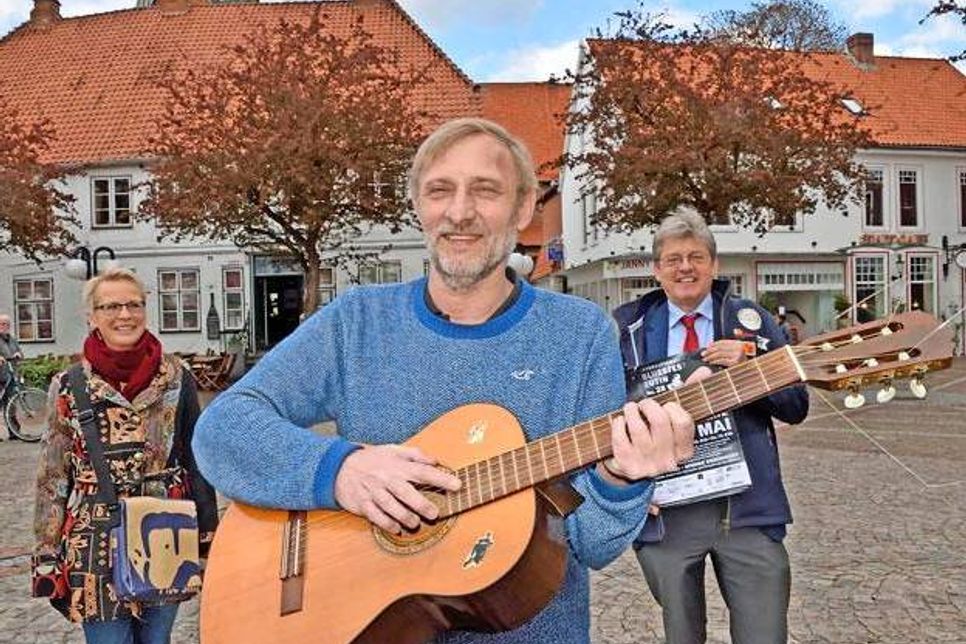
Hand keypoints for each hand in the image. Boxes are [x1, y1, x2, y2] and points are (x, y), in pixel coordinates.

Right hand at [333, 445, 460, 533]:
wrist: (340, 467)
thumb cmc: (373, 459)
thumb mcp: (393, 450)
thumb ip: (415, 454)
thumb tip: (436, 461)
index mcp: (397, 465)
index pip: (423, 471)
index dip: (441, 478)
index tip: (457, 484)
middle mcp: (387, 479)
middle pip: (405, 492)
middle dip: (421, 503)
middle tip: (434, 513)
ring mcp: (374, 492)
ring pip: (390, 506)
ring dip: (404, 516)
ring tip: (415, 523)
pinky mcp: (363, 504)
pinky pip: (375, 516)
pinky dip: (386, 523)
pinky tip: (396, 528)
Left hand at [600, 399, 694, 483]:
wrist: (632, 468)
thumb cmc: (654, 441)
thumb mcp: (671, 428)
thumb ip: (683, 403)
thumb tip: (701, 372)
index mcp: (683, 451)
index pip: (683, 422)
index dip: (672, 407)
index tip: (665, 405)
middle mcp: (668, 460)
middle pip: (660, 421)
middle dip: (649, 405)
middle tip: (644, 404)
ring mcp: (647, 464)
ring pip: (638, 427)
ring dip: (631, 411)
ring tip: (630, 409)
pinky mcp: (628, 465)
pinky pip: (620, 437)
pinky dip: (618, 424)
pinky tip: (620, 421)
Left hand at [701, 339, 747, 367]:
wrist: (753, 370)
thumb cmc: (744, 361)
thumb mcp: (739, 350)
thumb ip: (733, 343)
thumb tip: (723, 337)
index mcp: (738, 343)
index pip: (723, 342)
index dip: (714, 344)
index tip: (708, 346)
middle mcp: (738, 347)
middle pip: (720, 347)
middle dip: (710, 350)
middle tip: (703, 354)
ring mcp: (737, 355)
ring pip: (719, 354)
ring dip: (710, 356)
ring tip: (705, 359)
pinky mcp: (735, 362)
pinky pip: (722, 360)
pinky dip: (715, 361)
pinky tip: (711, 362)